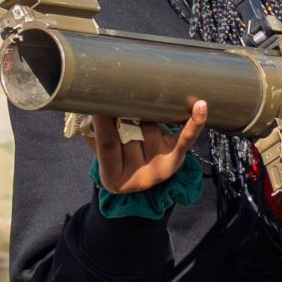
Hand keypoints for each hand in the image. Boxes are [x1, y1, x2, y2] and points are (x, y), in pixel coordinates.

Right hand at [90, 100, 208, 193]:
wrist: (144, 181)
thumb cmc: (118, 162)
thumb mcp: (100, 157)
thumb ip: (91, 136)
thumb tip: (80, 105)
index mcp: (114, 179)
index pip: (107, 144)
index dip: (102, 120)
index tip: (97, 100)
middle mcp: (140, 178)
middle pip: (131, 134)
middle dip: (124, 116)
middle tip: (120, 101)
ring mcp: (161, 169)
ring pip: (151, 128)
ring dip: (143, 117)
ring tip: (139, 117)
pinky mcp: (177, 158)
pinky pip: (186, 138)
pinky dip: (194, 121)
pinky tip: (201, 106)